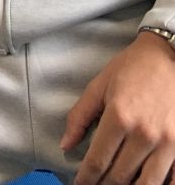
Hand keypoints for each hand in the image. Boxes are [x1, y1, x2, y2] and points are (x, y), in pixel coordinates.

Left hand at [62, 33, 174, 183]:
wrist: (168, 56)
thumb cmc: (132, 68)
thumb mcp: (100, 85)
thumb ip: (80, 115)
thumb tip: (66, 145)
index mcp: (119, 116)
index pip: (98, 160)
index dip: (86, 177)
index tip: (80, 184)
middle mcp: (143, 134)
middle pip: (119, 176)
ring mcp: (167, 143)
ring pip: (145, 184)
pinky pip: (171, 180)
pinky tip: (144, 183)